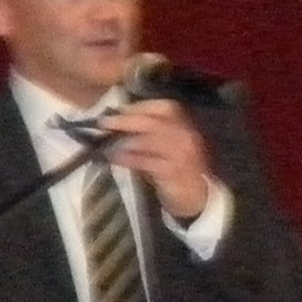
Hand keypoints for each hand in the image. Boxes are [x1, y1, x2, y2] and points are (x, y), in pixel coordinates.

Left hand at [92, 98, 213, 223]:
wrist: (196, 195)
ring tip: (107, 142)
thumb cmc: (176, 167)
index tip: (120, 109)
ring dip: (125, 141)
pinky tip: (116, 158)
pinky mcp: (173, 172)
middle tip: (105, 122)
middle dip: (127, 121)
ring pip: (150, 141)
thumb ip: (149, 132)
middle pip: (154, 123)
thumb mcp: (167, 145)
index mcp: (185, 125)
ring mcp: (181, 154)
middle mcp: (186, 137)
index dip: (140, 107)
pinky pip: (146, 162)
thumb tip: (120, 121)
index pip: (165, 108)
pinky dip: (129, 159)